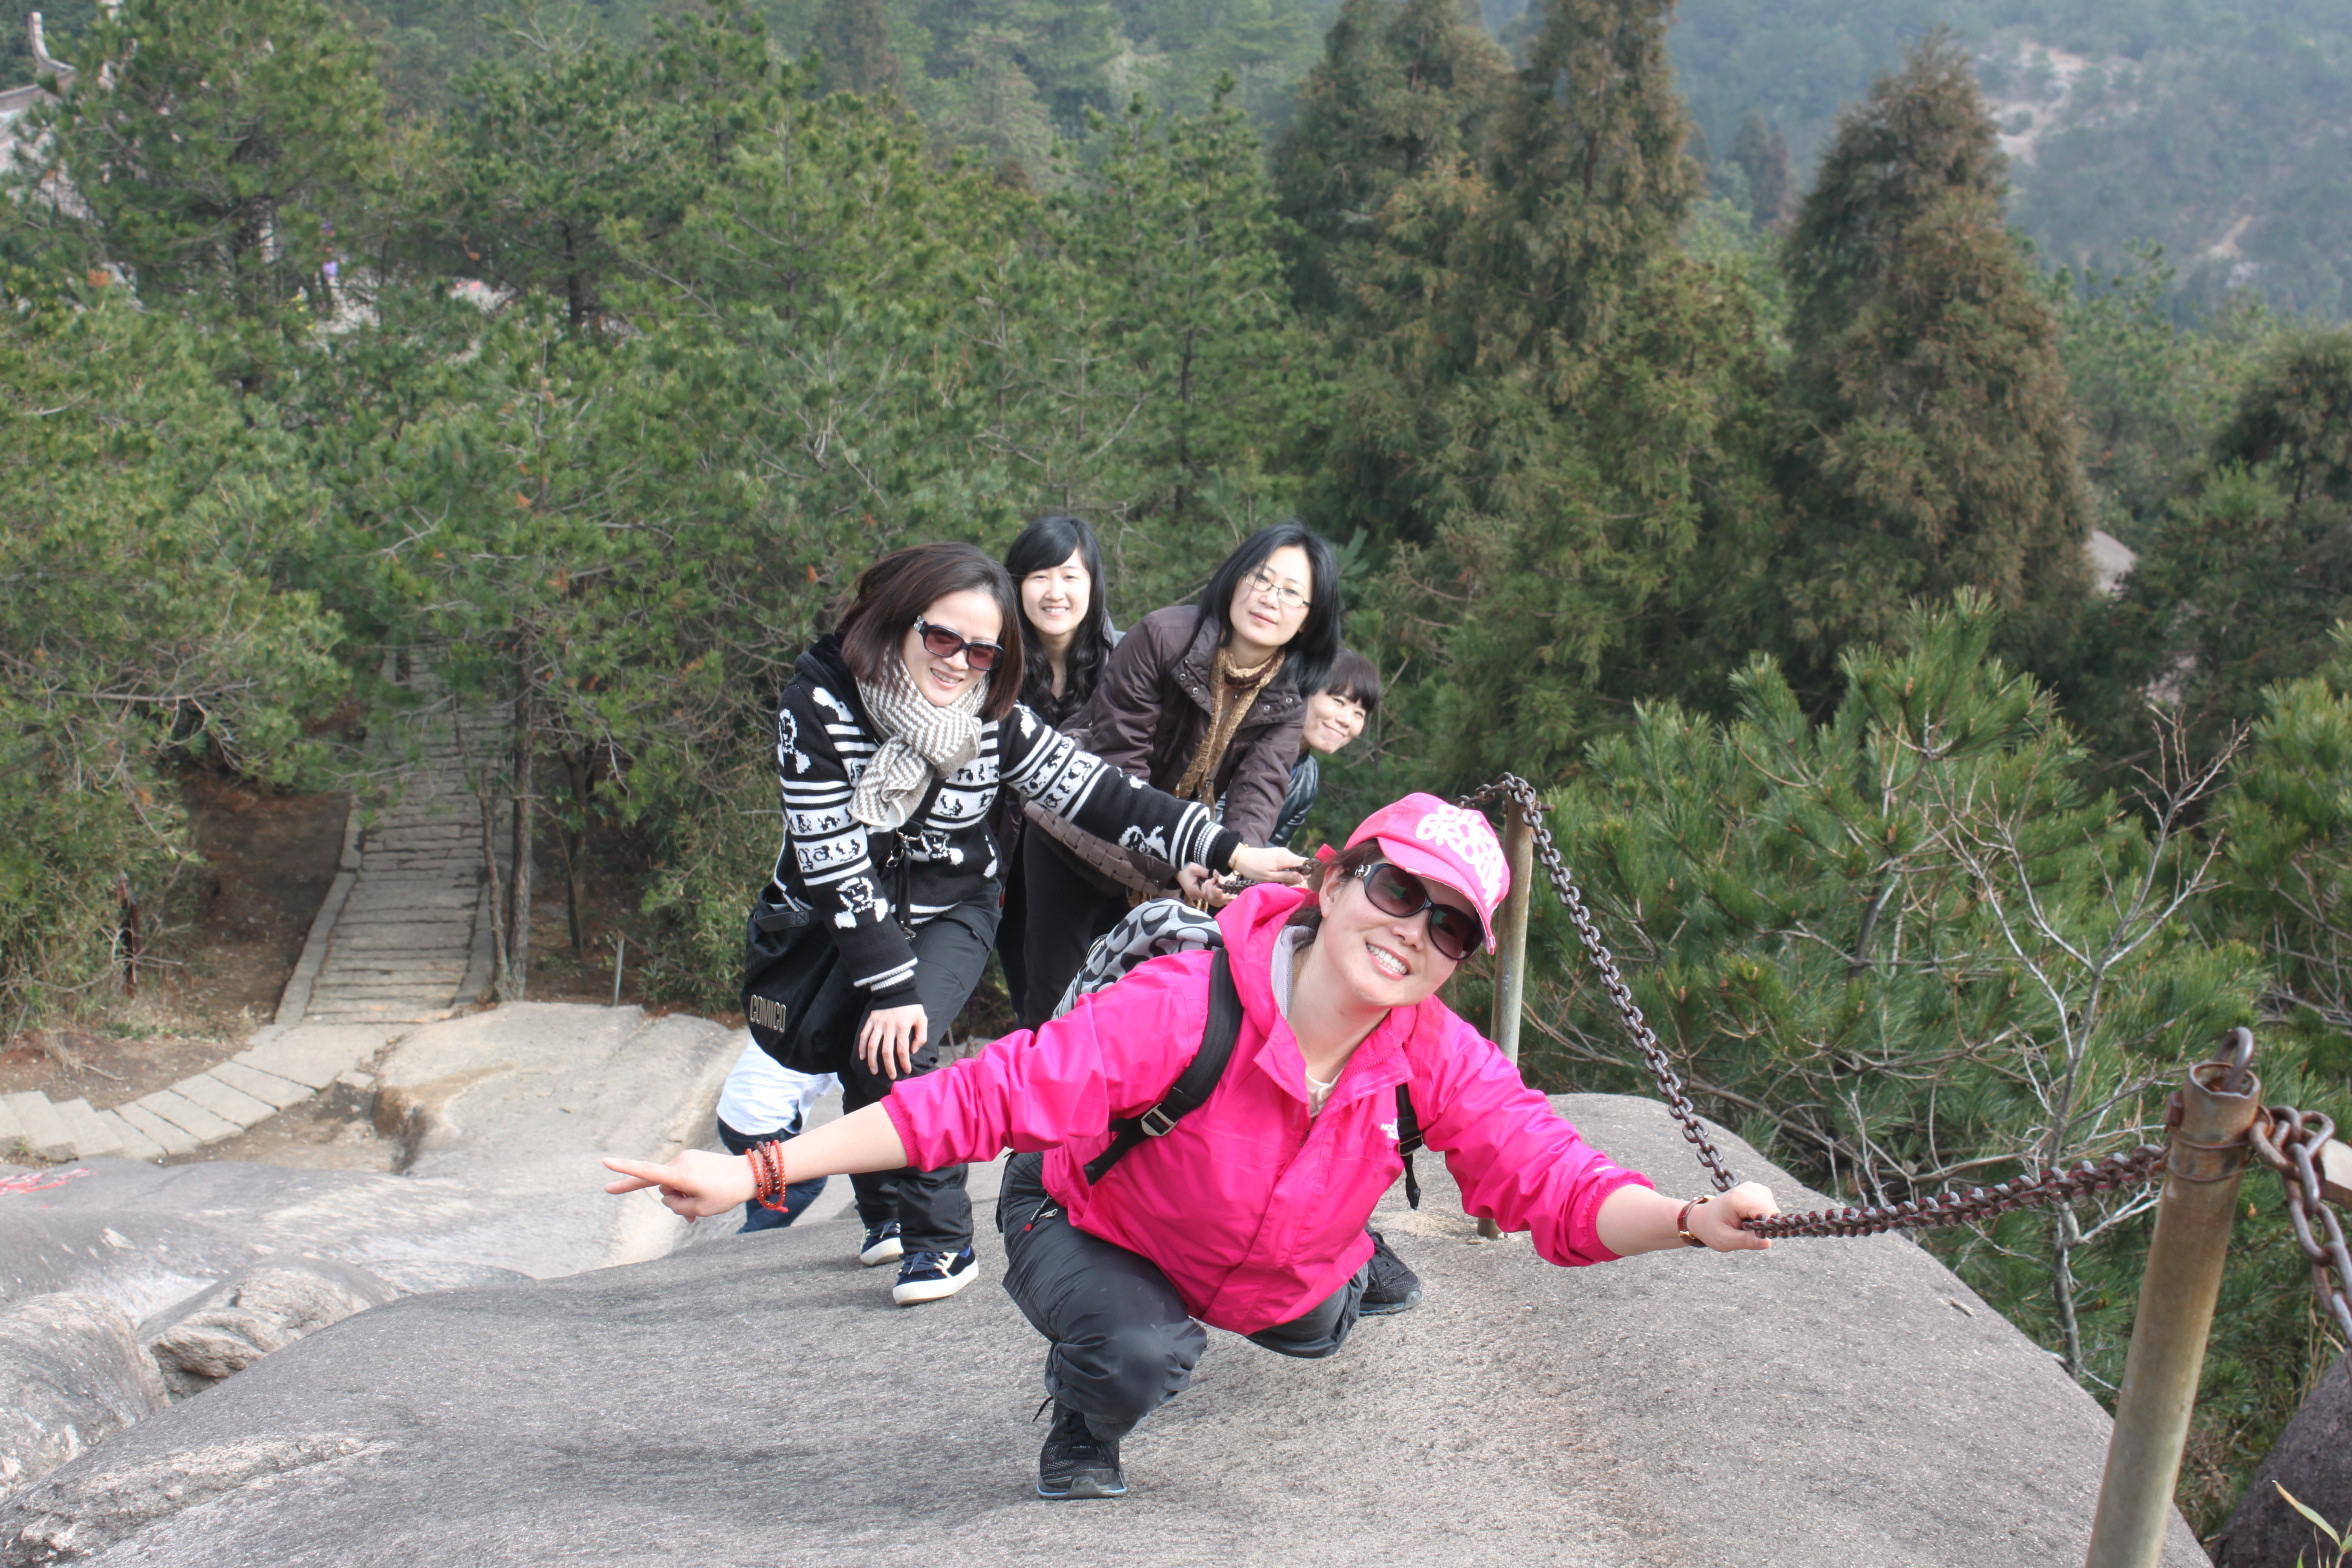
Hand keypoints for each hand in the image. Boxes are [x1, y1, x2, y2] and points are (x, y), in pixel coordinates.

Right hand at [602, 1148, 756, 1218]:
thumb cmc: (726, 1193)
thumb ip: (677, 1206)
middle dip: (672, 1201)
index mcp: (679, 1175)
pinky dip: (687, 1189)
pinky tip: (702, 1199)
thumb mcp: (699, 1210)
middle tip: (691, 1219)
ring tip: (703, 1206)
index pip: (646, 1172)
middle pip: (662, 1187)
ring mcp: (686, 1158)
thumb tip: (667, 1197)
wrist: (750, 1173)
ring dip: (682, 1196)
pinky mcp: (692, 1158)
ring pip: (672, 1184)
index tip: (604, 1162)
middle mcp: (679, 1163)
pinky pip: (682, 1177)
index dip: (624, 1169)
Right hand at [857, 1003, 928, 1078]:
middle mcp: (889, 1027)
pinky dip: (861, 1047)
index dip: (904, 1062)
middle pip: (886, 1051)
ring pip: (872, 1046)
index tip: (906, 1070)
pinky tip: (862, 1057)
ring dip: (872, 1061)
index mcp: (902, 1027)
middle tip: (892, 1076)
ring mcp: (878, 1024)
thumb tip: (913, 1051)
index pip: (902, 1050)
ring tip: (874, 1071)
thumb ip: (921, 1036)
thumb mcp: (922, 1019)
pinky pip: (864, 1036)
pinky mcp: (870, 1021)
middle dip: (889, 1066)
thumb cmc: (911, 1006)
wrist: (896, 989)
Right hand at [1178, 863, 1234, 907]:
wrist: (1178, 867)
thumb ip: (1207, 873)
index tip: (1213, 878)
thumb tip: (1217, 876)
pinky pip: (1206, 894)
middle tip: (1213, 878)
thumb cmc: (1186, 867)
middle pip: (1209, 897)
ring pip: (1208, 896)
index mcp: (1193, 891)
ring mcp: (1194, 896)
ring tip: (1211, 879)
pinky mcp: (1195, 894)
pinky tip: (1210, 882)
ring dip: (1211, 889)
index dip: (1212, 887)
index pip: (1208, 894)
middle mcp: (1194, 896)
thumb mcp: (1196, 868)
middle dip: (1213, 888)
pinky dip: (1209, 889)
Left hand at [1227, 845, 1309, 885]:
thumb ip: (1287, 877)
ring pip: (1294, 864)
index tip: (1300, 881)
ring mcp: (1282, 852)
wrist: (1241, 858)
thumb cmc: (1254, 869)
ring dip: (1290, 874)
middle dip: (1296, 875)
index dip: (1307, 872)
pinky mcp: (1278, 853)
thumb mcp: (1270, 877)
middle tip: (1285, 884)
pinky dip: (1285, 870)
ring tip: (1279, 881)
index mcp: (1285, 857)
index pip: (1306, 862)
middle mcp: (1286, 852)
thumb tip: (1303, 877)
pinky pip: (1287, 862)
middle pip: (1300, 864)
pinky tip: (1277, 875)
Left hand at [1692, 1181, 1778, 1251]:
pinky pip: (1770, 1208)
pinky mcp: (1759, 1190)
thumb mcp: (1725, 1240)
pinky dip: (1762, 1217)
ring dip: (1763, 1221)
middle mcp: (1750, 1188)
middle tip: (1743, 1229)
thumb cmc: (1712, 1229)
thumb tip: (1768, 1242)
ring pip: (1773, 1211)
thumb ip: (1746, 1241)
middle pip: (1773, 1212)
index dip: (1766, 1227)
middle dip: (1763, 1225)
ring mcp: (1755, 1187)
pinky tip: (1747, 1218)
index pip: (1769, 1213)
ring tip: (1743, 1223)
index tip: (1753, 1235)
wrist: (1702, 1218)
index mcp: (1739, 1199)